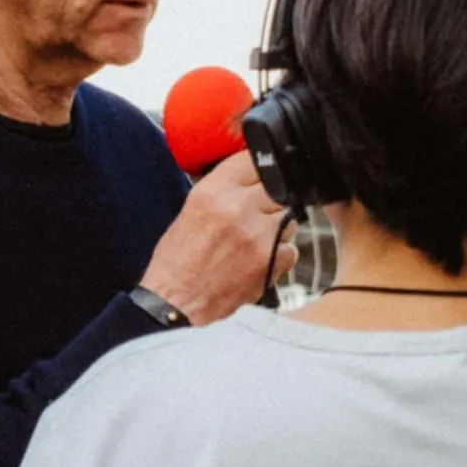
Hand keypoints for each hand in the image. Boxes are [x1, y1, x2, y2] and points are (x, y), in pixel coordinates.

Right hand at [139, 151, 297, 323]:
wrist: (174, 305)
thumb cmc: (177, 263)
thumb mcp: (190, 211)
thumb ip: (221, 191)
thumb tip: (246, 177)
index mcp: (213, 192)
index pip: (252, 161)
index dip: (260, 169)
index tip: (262, 176)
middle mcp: (237, 208)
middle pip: (277, 188)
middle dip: (270, 201)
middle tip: (257, 216)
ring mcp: (258, 234)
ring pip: (289, 217)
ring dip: (278, 227)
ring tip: (255, 242)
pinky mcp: (271, 261)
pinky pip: (292, 248)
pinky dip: (281, 255)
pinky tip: (260, 261)